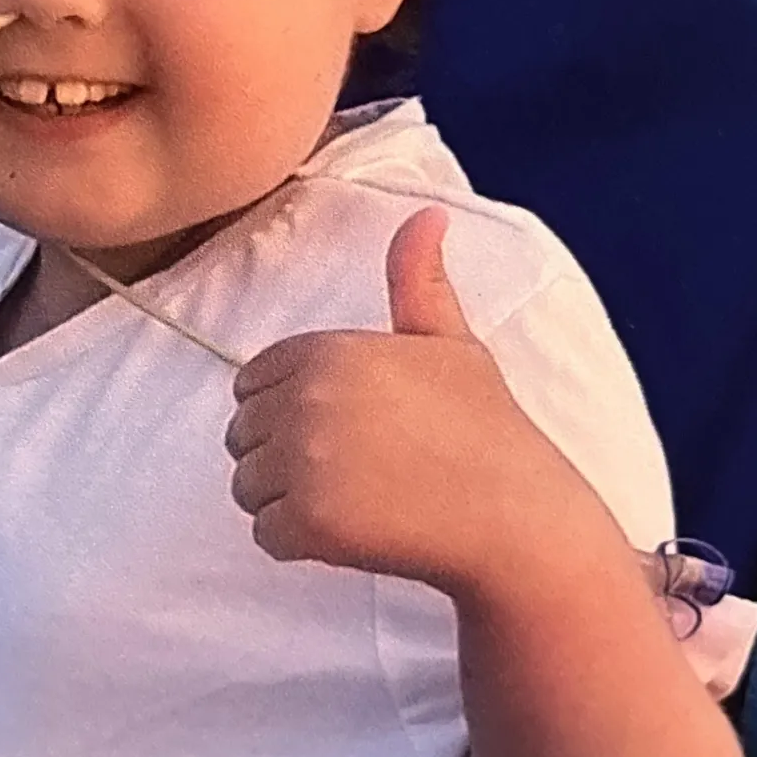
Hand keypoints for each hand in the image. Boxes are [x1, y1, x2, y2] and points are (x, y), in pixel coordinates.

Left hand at [225, 206, 589, 593]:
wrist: (513, 516)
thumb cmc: (484, 427)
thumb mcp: (450, 341)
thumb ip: (417, 279)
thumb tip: (427, 213)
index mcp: (328, 350)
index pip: (252, 379)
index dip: (289, 407)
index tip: (342, 427)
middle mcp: (305, 398)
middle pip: (242, 432)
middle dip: (284, 455)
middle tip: (354, 469)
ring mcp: (302, 461)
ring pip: (247, 485)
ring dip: (287, 500)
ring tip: (354, 498)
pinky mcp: (307, 521)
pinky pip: (265, 534)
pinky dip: (299, 543)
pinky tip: (353, 533)